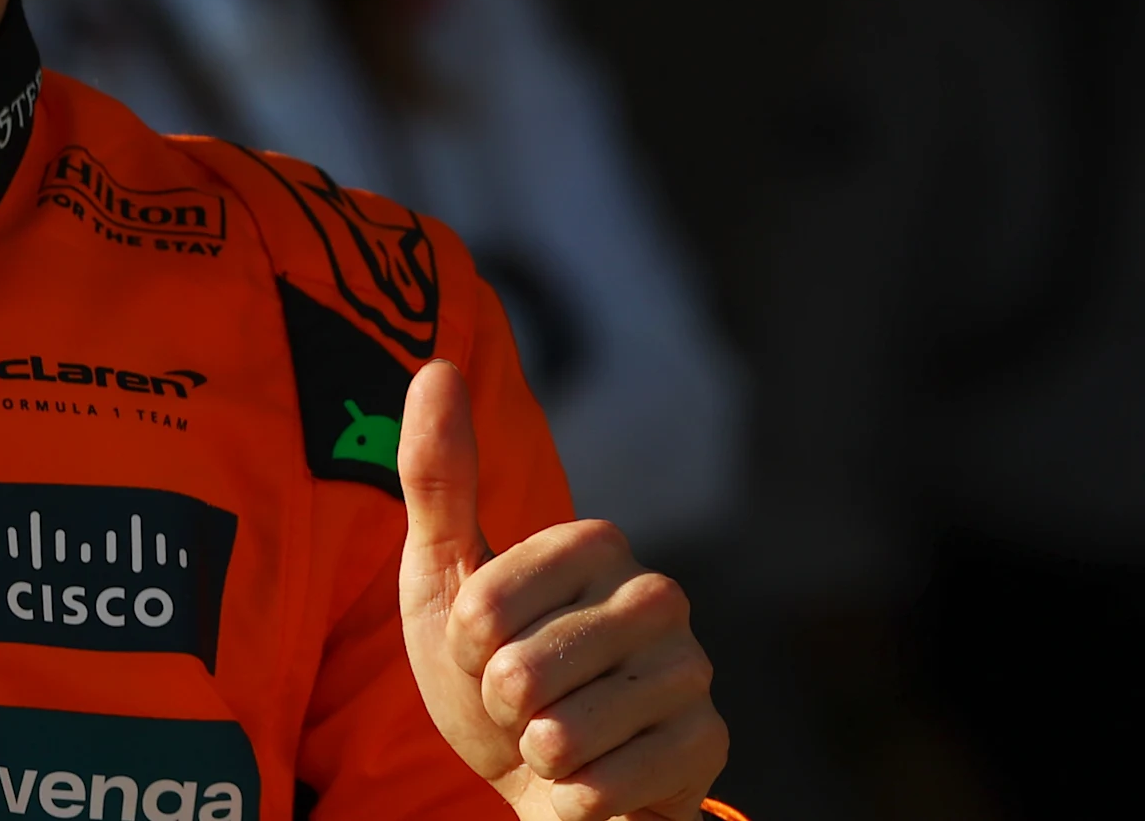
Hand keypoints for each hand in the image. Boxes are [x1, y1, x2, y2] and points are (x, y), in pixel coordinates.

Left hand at [397, 359, 727, 820]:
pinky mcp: (708, 744)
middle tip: (519, 701)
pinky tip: (588, 777)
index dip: (465, 645)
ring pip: (566, 730)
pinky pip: (609, 783)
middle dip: (498, 704)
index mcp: (596, 544)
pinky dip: (576, 794)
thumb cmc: (486, 668)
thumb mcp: (443, 574)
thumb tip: (436, 367)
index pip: (487, 605)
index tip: (481, 649)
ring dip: (535, 752)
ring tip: (550, 738)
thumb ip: (438, 476)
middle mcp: (657, 594)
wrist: (537, 774)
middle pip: (523, 670)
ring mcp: (689, 671)